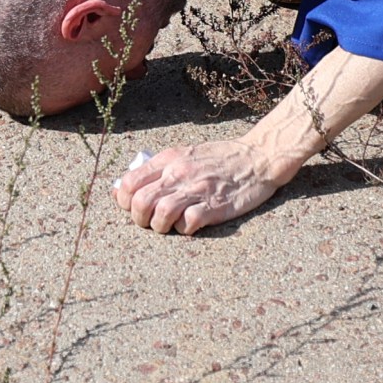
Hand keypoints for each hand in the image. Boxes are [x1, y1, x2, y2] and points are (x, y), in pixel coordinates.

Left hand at [111, 139, 288, 234]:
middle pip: (139, 202)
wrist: (258, 157)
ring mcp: (197, 190)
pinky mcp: (214, 206)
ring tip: (169, 226)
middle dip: (139, 218)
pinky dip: (184, 230)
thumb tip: (127, 186)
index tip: (133, 207)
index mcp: (169, 159)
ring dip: (159, 227)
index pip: (129, 182)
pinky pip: (187, 224)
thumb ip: (160, 168)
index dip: (124, 201)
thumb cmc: (221, 158)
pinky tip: (191, 225)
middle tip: (149, 221)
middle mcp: (179, 173)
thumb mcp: (186, 153)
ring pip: (159, 214)